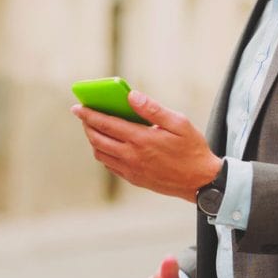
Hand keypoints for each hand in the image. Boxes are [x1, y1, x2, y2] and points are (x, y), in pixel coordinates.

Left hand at [71, 90, 221, 200]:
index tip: (77, 107)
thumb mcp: (178, 123)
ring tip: (95, 128)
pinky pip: (110, 166)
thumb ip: (152, 109)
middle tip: (84, 115)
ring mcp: (131, 170)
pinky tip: (109, 145)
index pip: (106, 124)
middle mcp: (132, 156)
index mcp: (141, 139)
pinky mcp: (134, 179)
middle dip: (87, 126)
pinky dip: (103, 153)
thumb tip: (131, 96)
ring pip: (101, 154)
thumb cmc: (192, 149)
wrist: (200, 181)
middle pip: (97, 140)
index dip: (89, 114)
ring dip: (94, 140)